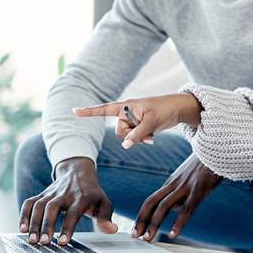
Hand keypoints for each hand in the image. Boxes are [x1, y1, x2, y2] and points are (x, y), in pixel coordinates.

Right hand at [19, 157, 116, 245]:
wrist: (78, 172)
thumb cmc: (92, 193)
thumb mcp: (104, 202)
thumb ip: (106, 217)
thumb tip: (111, 230)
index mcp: (81, 196)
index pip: (74, 212)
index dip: (68, 227)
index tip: (63, 242)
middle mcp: (65, 194)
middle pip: (53, 207)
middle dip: (47, 225)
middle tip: (44, 242)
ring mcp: (51, 193)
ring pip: (39, 205)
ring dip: (34, 222)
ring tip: (32, 240)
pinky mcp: (42, 194)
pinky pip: (30, 202)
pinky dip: (24, 214)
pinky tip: (22, 229)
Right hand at [73, 93, 201, 148]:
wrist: (178, 109)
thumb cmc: (165, 109)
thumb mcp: (151, 122)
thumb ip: (137, 134)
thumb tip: (125, 145)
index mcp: (127, 106)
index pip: (105, 110)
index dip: (89, 112)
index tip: (74, 111)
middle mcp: (127, 113)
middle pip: (119, 132)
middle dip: (132, 135)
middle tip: (147, 129)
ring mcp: (133, 121)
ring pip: (126, 138)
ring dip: (139, 139)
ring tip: (152, 133)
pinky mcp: (138, 127)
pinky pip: (134, 139)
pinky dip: (142, 139)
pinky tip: (152, 136)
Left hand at [132, 154, 221, 241]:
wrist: (219, 149)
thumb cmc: (206, 164)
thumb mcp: (190, 177)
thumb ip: (180, 192)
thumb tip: (174, 209)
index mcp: (172, 182)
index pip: (151, 200)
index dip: (142, 215)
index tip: (136, 229)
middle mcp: (176, 184)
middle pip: (153, 202)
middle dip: (142, 220)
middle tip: (135, 236)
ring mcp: (187, 186)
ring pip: (165, 206)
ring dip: (154, 223)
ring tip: (148, 238)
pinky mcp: (199, 189)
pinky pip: (187, 208)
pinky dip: (178, 222)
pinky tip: (173, 234)